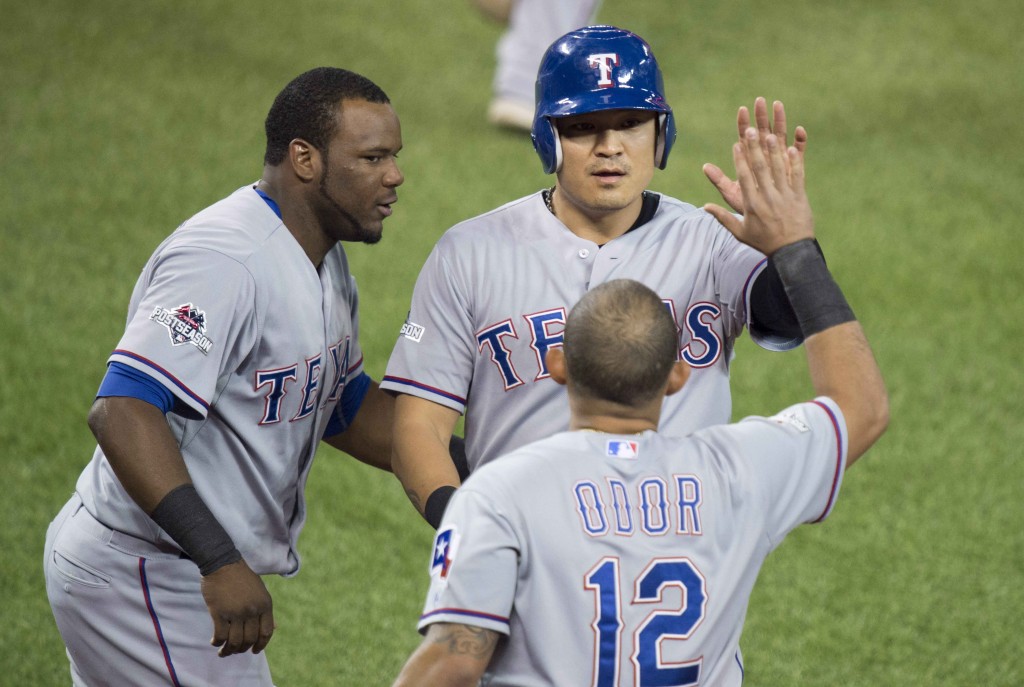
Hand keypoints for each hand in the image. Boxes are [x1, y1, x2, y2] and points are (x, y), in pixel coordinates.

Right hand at [200, 559, 274, 656]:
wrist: (222, 563)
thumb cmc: (241, 577)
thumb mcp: (260, 591)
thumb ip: (265, 610)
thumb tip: (274, 628)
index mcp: (265, 604)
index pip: (266, 632)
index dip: (261, 644)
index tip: (255, 651)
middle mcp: (253, 610)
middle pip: (250, 639)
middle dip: (242, 649)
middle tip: (235, 650)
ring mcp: (237, 612)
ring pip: (235, 641)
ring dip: (229, 650)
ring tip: (223, 652)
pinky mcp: (220, 612)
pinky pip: (220, 635)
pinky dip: (217, 642)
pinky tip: (215, 642)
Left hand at [703, 97, 807, 213]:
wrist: (769, 223)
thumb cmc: (749, 208)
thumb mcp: (733, 195)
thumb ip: (720, 181)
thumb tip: (705, 167)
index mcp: (749, 163)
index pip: (744, 140)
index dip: (742, 125)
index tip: (741, 110)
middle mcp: (764, 159)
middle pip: (762, 134)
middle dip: (760, 117)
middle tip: (760, 100)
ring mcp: (780, 161)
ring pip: (780, 138)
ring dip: (780, 121)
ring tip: (778, 105)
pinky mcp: (794, 168)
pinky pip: (798, 153)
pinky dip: (800, 142)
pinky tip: (799, 130)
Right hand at [704, 127, 814, 255]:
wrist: (791, 251)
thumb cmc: (764, 242)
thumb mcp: (740, 232)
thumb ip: (722, 218)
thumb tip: (705, 207)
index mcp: (752, 204)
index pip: (744, 178)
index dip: (740, 160)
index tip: (736, 144)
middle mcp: (767, 197)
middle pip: (760, 168)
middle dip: (755, 148)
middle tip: (751, 130)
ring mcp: (784, 195)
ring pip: (778, 168)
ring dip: (773, 150)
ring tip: (770, 133)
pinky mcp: (799, 196)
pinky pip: (797, 175)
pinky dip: (794, 161)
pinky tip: (791, 147)